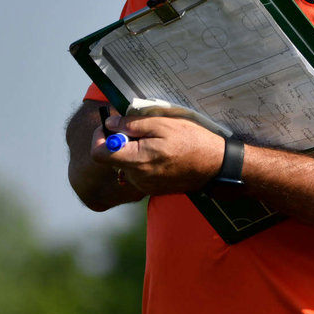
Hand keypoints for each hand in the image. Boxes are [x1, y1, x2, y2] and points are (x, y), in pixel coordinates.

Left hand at [92, 114, 225, 195]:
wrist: (214, 164)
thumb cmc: (191, 140)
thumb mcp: (163, 124)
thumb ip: (133, 124)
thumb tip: (110, 124)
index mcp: (138, 160)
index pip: (99, 154)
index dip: (99, 137)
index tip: (110, 126)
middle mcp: (137, 177)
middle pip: (111, 158)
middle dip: (119, 141)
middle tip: (139, 129)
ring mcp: (144, 186)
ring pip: (124, 165)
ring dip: (132, 151)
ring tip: (155, 141)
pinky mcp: (151, 189)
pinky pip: (136, 172)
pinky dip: (142, 160)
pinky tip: (160, 153)